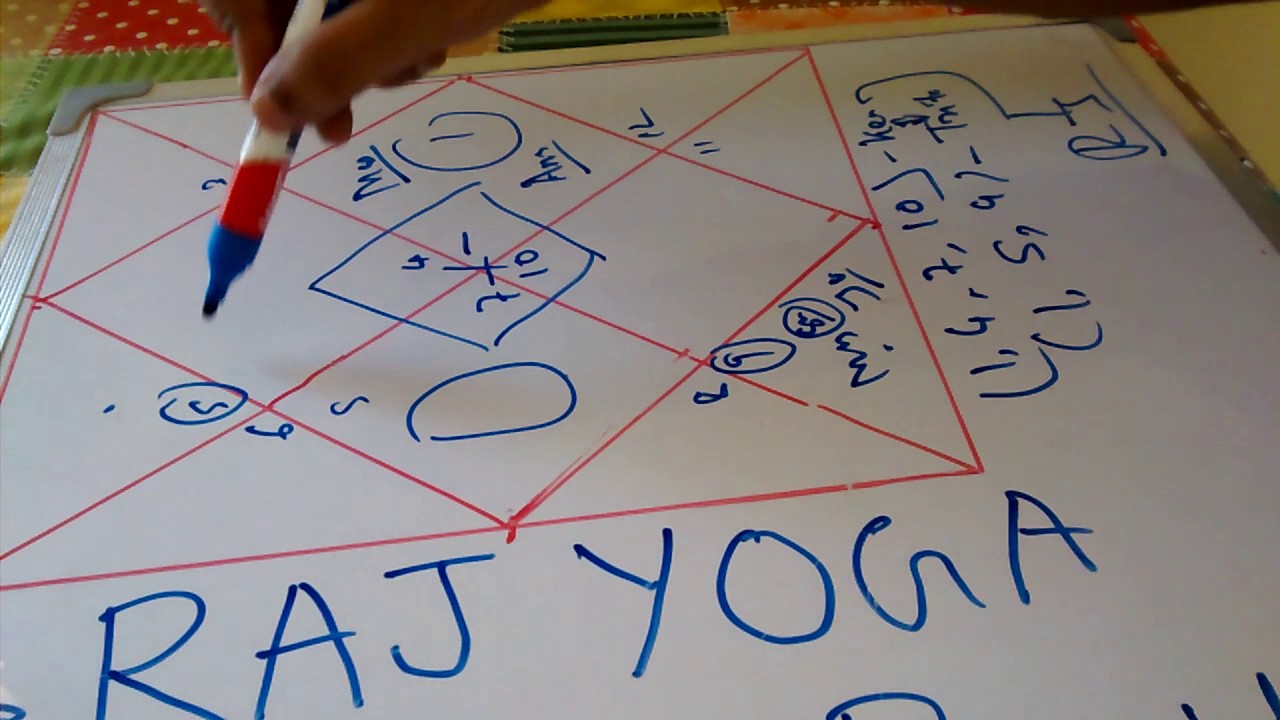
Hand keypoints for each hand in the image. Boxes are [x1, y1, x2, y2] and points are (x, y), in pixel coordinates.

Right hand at [202, 0, 548, 143]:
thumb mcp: (405, 20)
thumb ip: (335, 65)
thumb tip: (268, 114)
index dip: (251, 57)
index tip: (279, 116)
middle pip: (278, 9)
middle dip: (317, 67)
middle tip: (340, 129)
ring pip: (324, 13)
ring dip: (365, 54)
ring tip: (419, 56)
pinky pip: (361, 5)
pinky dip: (390, 30)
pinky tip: (432, 34)